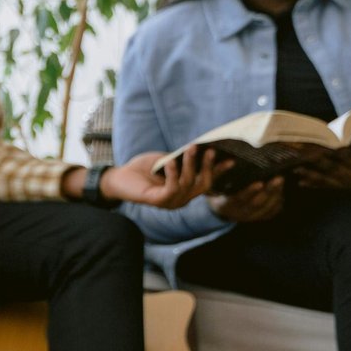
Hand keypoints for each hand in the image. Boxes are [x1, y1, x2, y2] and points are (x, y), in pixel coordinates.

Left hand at [98, 145, 228, 209]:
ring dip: (191, 164)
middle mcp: (181, 199)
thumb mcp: (168, 160)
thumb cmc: (143, 169)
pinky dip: (173, 174)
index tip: (231, 159)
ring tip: (191, 148)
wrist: (119, 177)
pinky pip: (172, 188)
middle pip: (203, 184)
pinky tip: (170, 161)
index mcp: (185, 189)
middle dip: (208, 166)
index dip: (219, 171)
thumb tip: (201, 149)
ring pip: (188, 184)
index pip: (207, 181)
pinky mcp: (158, 201)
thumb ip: (183, 159)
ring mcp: (171, 202)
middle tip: (209, 149)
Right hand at [209, 176, 285, 221]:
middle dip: (269, 191)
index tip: (260, 183)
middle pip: (257, 204)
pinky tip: (281, 189)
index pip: (239, 199)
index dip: (250, 192)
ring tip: (282, 180)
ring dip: (276, 194)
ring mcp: (251, 217)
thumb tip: (216, 154)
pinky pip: (272, 211)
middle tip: (279, 178)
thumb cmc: (216, 190)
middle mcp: (239, 213)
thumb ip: (213, 169)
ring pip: (267, 208)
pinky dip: (278, 200)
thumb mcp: (210, 181)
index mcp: (226, 205)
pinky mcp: (260, 217)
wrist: (221, 208)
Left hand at [292, 147, 350, 192]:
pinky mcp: (339, 189)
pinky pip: (324, 187)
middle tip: (305, 154)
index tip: (326, 145)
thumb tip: (332, 131)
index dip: (338, 151)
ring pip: (327, 179)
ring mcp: (346, 185)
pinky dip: (312, 184)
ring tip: (297, 168)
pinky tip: (301, 182)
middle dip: (319, 161)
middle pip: (335, 168)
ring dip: (311, 174)